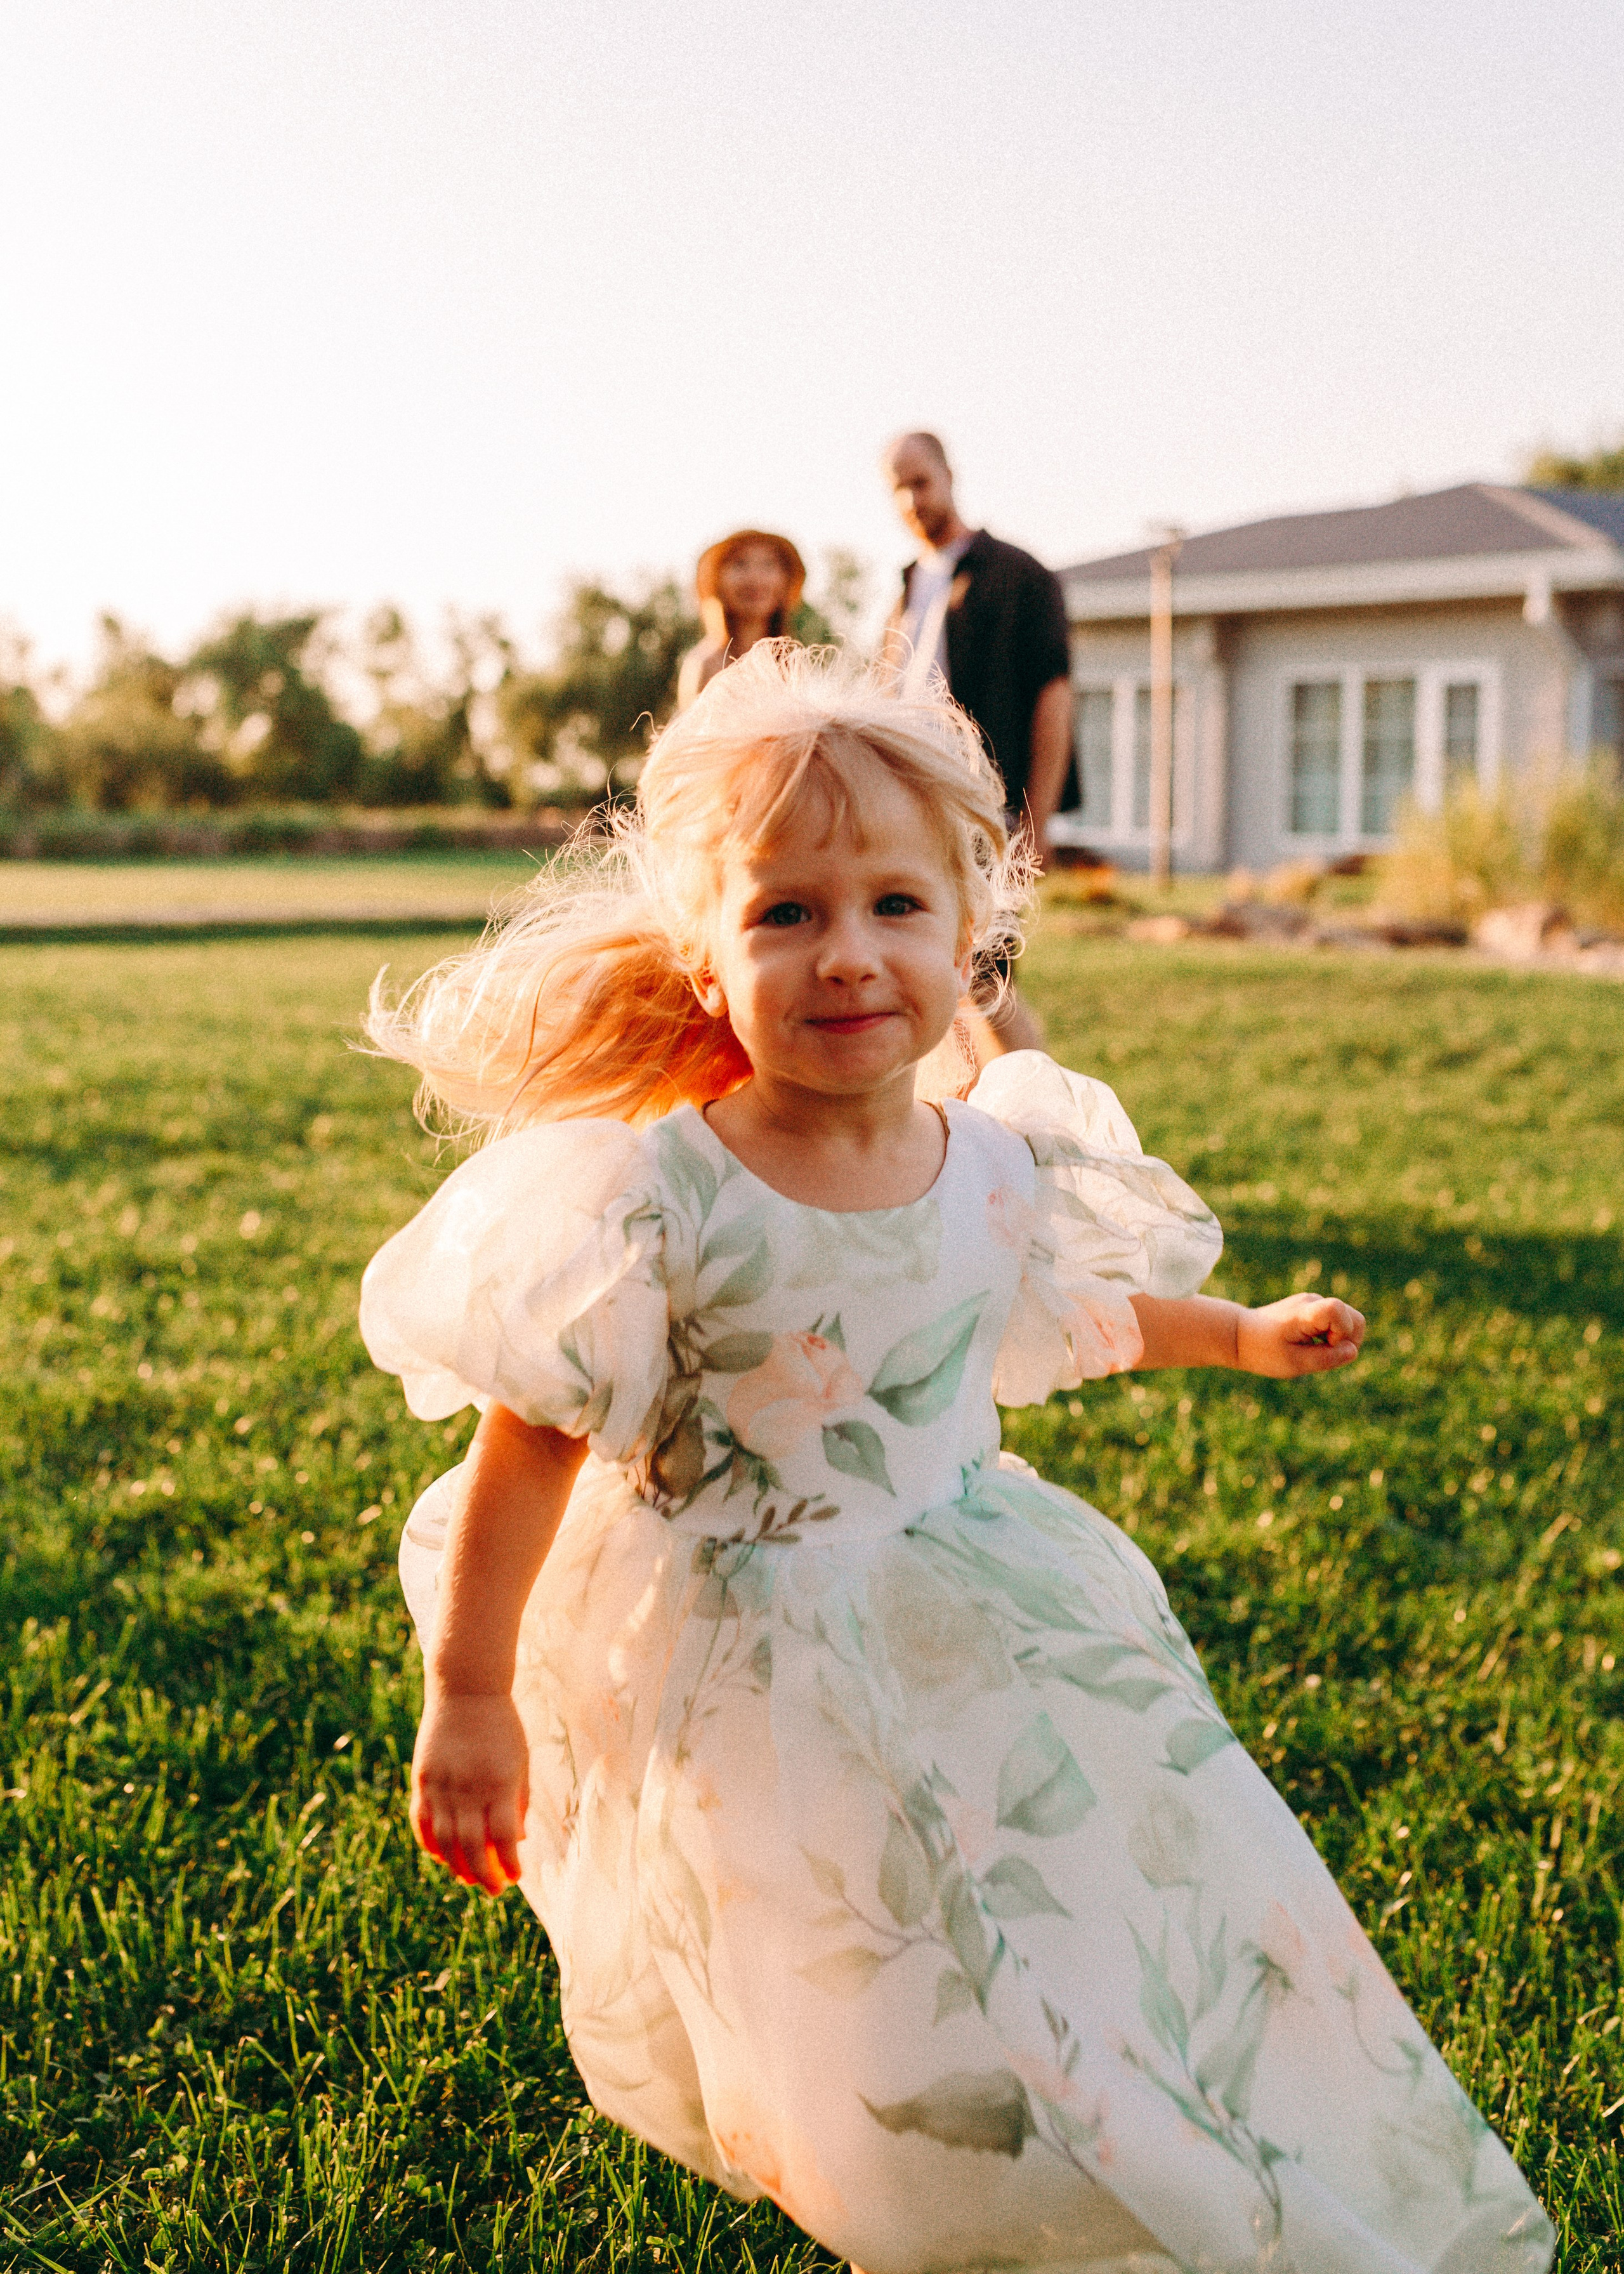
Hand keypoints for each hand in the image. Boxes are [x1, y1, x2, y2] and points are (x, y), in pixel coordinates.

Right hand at [411, 1686, 528, 1895]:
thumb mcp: (520, 1762)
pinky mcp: (422, 1780)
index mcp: (498, 1783)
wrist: (466, 1690)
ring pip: (444, 1840)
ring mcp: (441, 1785)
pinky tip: (442, 1857)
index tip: (516, 1878)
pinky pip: (421, 1822)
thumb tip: (517, 1842)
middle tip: (495, 1889)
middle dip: (484, 1875)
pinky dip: (430, 1844)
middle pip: (471, 1846)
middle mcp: (468, 1787)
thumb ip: (518, 1802)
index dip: (509, 1864)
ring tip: (470, 1879)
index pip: (502, 1837)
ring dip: (457, 1866)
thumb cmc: (502, 1727)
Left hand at [1235, 1292, 1364, 1378]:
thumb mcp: (1294, 1363)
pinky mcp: (1313, 1307)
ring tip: (1315, 1349)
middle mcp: (1312, 1301)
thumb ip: (1325, 1359)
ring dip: (1340, 1339)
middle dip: (1348, 1340)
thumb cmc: (1264, 1352)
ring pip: (1349, 1319)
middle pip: (1354, 1317)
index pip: (1338, 1310)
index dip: (1342, 1333)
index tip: (1324, 1345)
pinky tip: (1312, 1344)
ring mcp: (1313, 1302)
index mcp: (1304, 1314)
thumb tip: (1353, 1351)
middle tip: (1323, 1354)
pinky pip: (1337, 1321)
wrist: (1241, 1335)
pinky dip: (1333, 1336)